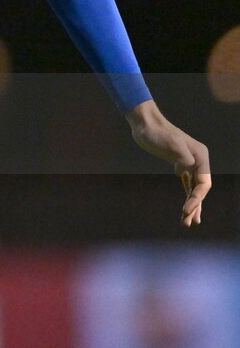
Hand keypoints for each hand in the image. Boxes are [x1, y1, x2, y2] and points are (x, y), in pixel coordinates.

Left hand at [125, 100, 210, 226]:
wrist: (145, 124)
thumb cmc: (157, 133)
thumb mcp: (171, 143)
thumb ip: (182, 155)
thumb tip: (189, 166)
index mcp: (200, 156)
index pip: (203, 184)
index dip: (197, 199)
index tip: (186, 210)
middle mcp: (198, 161)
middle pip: (200, 189)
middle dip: (195, 206)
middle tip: (189, 222)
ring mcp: (189, 163)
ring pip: (194, 188)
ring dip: (192, 204)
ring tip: (188, 221)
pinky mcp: (179, 165)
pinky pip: (187, 184)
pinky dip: (187, 195)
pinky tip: (186, 207)